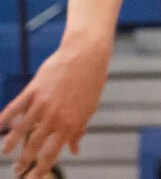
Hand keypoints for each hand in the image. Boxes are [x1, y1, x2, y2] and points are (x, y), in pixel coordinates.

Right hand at [0, 36, 109, 174]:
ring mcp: (42, 103)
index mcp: (70, 125)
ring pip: (21, 130)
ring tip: (6, 153)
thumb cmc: (90, 81)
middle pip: (33, 146)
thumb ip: (78, 130)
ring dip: (11, 144)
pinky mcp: (33, 90)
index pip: (51, 155)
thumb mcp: (89, 108)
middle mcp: (54, 117)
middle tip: (17, 170)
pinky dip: (2, 119)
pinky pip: (14, 108)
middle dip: (23, 162)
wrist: (86, 53)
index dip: (40, 170)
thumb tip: (74, 151)